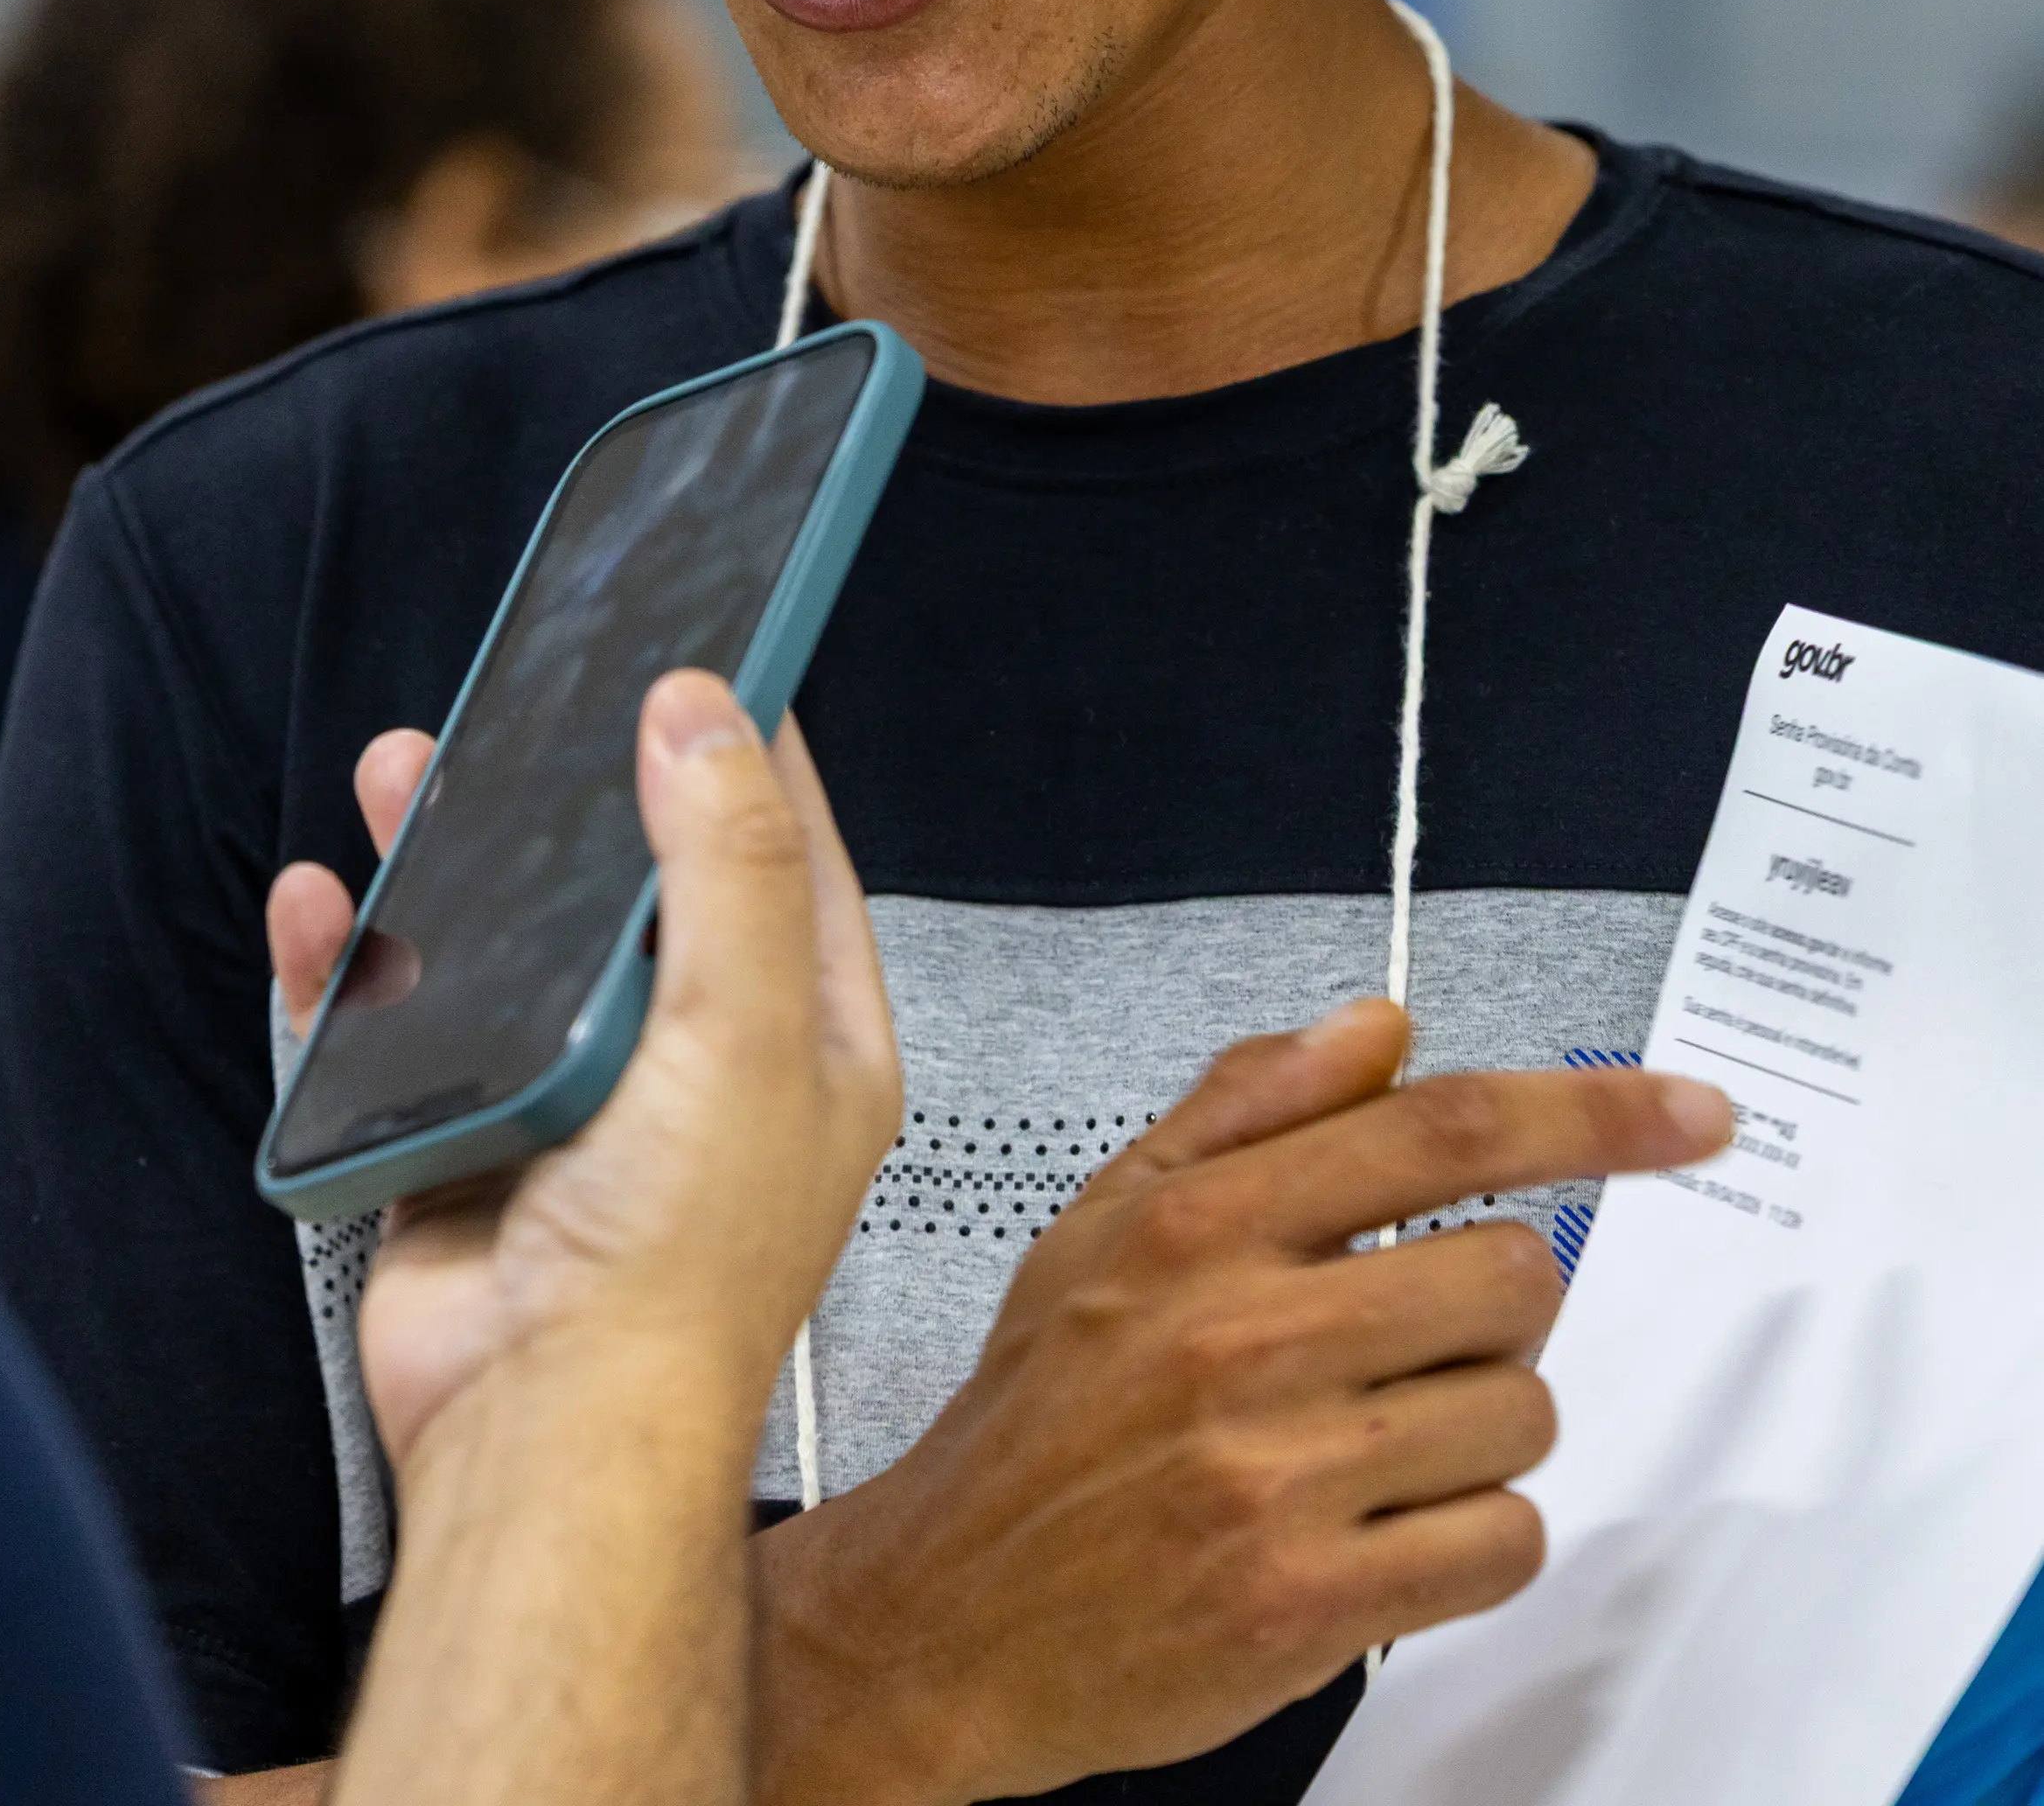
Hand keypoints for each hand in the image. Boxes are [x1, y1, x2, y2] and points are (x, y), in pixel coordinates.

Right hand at [267, 677, 900, 1481]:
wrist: (542, 1437)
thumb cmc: (672, 1275)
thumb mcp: (742, 1031)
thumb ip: (730, 864)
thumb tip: (705, 715)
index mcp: (802, 1038)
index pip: (788, 849)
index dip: (749, 748)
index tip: (705, 654)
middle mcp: (695, 1063)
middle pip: (628, 883)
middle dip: (567, 790)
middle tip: (519, 705)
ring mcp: (575, 1104)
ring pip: (505, 941)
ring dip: (449, 855)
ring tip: (404, 774)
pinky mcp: (465, 1145)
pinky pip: (401, 1028)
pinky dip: (353, 965)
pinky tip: (323, 908)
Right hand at [751, 1006, 1731, 1803]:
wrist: (949, 1616)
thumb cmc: (1042, 1418)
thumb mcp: (1107, 1220)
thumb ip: (1250, 1108)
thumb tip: (1382, 1027)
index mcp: (1201, 1221)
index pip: (1443, 1127)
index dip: (1595, 1113)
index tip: (1694, 1115)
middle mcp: (1244, 1331)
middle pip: (1515, 1273)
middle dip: (1496, 1310)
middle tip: (1415, 1342)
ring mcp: (1282, 1471)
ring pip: (1521, 1415)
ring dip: (1482, 1430)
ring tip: (1375, 1445)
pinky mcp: (1315, 1600)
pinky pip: (1504, 1543)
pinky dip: (1474, 1540)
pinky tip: (1388, 1531)